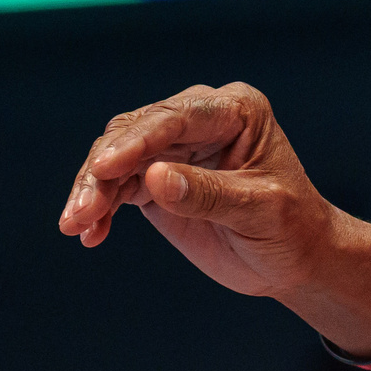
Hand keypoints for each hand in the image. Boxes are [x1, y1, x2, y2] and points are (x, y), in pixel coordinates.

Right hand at [57, 83, 351, 296]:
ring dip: (93, 191)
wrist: (294, 259)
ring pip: (117, 158)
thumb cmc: (291, 228)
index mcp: (236, 110)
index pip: (176, 117)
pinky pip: (118, 185)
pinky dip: (100, 207)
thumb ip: (207, 194)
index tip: (102, 168)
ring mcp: (174, 147)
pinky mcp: (156, 177)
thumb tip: (153, 177)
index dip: (136, 142)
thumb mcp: (258, 212)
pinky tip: (89, 235)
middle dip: (103, 171)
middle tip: (80, 212)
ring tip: (75, 226)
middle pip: (135, 133)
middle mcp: (200, 119)